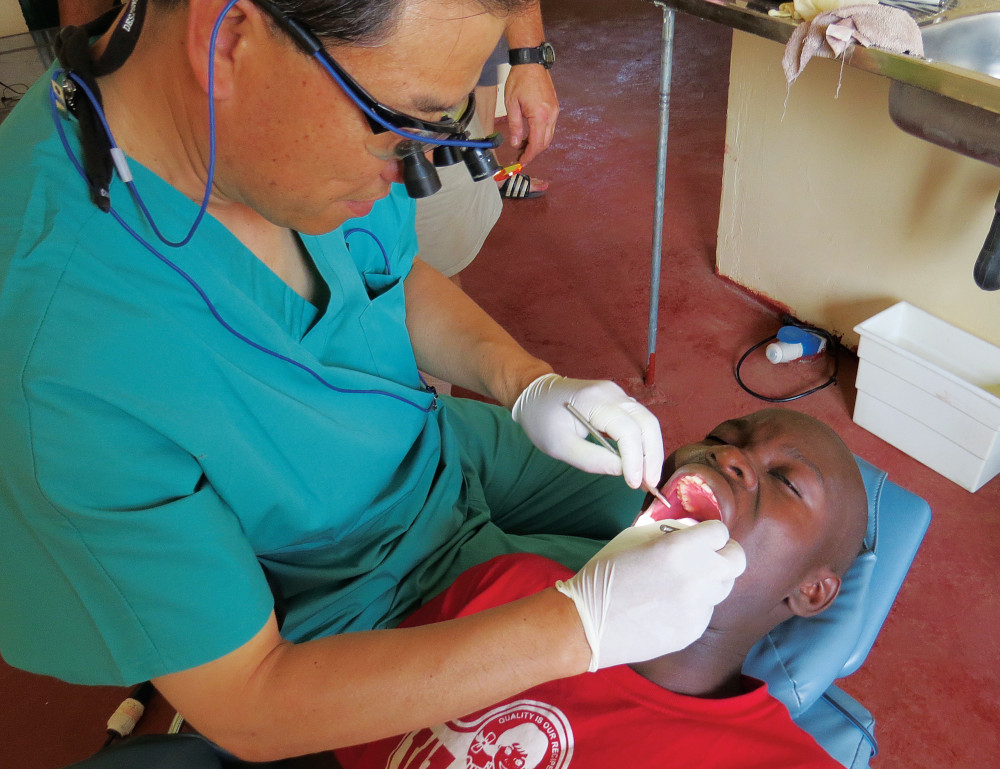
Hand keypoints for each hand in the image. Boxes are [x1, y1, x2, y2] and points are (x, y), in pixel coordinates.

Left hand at [504, 64, 558, 165]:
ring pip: (549, 136)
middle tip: (521, 155)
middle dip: (533, 152)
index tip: (522, 161)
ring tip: (523, 145)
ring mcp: (555, 111)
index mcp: (540, 116)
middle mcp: (551, 115)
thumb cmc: (520, 79)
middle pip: (545, 143)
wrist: (531, 62)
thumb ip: (515, 126)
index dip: (529, 155)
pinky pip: (550, 126)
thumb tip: (516, 143)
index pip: (537, 144)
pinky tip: (531, 134)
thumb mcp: (512, 105)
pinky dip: (541, 134)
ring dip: (537, 143)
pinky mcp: (555, 107)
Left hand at [512, 374, 662, 489]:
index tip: (635, 484)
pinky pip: (639, 420)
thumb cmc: (542, 419)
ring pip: (648, 421)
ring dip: (651, 450)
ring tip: (648, 477)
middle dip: (652, 456)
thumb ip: (591, 459)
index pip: (627, 430)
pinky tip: (640, 462)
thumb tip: (622, 471)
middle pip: (647, 423)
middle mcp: (612, 392)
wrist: (534, 394)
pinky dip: (644, 442)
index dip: (635, 459)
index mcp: (594, 400)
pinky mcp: (619, 400)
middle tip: (650, 484)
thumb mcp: (559, 445)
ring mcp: (617, 394)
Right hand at [556, 521, 746, 670]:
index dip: (708, 532)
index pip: (720, 532)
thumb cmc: (606, 574)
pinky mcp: (694, 631)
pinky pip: (706, 610)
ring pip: (723, 586)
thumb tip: (692, 530)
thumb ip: (669, 531)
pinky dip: (694, 604)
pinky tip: (666, 605)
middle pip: (737, 560)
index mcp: (680, 549)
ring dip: (709, 579)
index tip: (698, 537)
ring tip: (680, 582)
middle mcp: (697, 578)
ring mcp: (698, 608)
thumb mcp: (633, 538)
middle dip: (724, 554)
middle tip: (706, 556)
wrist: (588, 624)